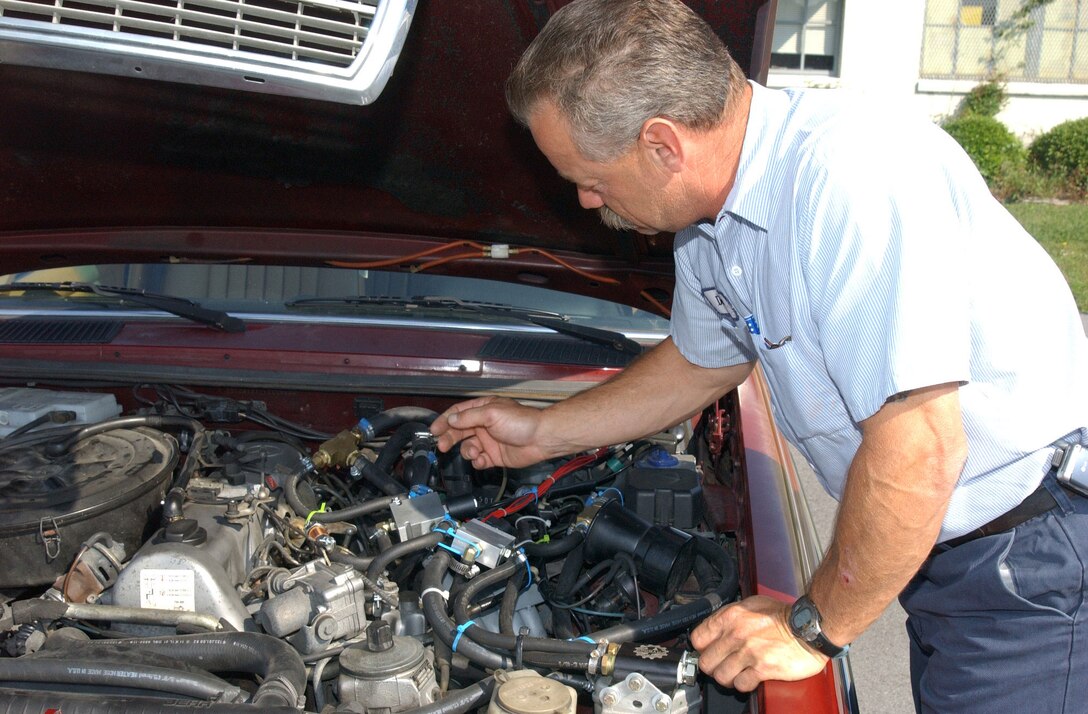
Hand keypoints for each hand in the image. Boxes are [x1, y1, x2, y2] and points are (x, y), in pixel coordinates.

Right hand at [430, 396, 550, 468]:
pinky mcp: (495, 455)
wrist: (541, 439)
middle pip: (459, 431)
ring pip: (468, 447)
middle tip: (442, 445)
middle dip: (449, 438)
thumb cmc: (522, 422)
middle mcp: (484, 425)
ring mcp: (489, 440)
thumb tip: (452, 419)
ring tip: (475, 452)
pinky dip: (477, 462)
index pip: (458, 413)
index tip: (434, 429)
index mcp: (483, 409)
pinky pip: (479, 460)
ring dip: (467, 451)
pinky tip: (482, 459)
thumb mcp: (492, 414)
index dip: (445, 421)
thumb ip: (469, 417)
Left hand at [690, 595, 827, 691]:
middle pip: (706, 661)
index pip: (697, 638)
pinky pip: (740, 684)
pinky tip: (749, 677)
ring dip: (727, 677)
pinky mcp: (762, 668)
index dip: (701, 647)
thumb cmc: (784, 616)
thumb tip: (716, 627)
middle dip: (713, 666)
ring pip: (720, 676)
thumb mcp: (751, 604)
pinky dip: (743, 684)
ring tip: (736, 673)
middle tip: (722, 664)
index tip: (708, 650)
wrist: (809, 627)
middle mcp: (736, 634)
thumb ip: (731, 615)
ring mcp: (748, 652)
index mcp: (730, 617)